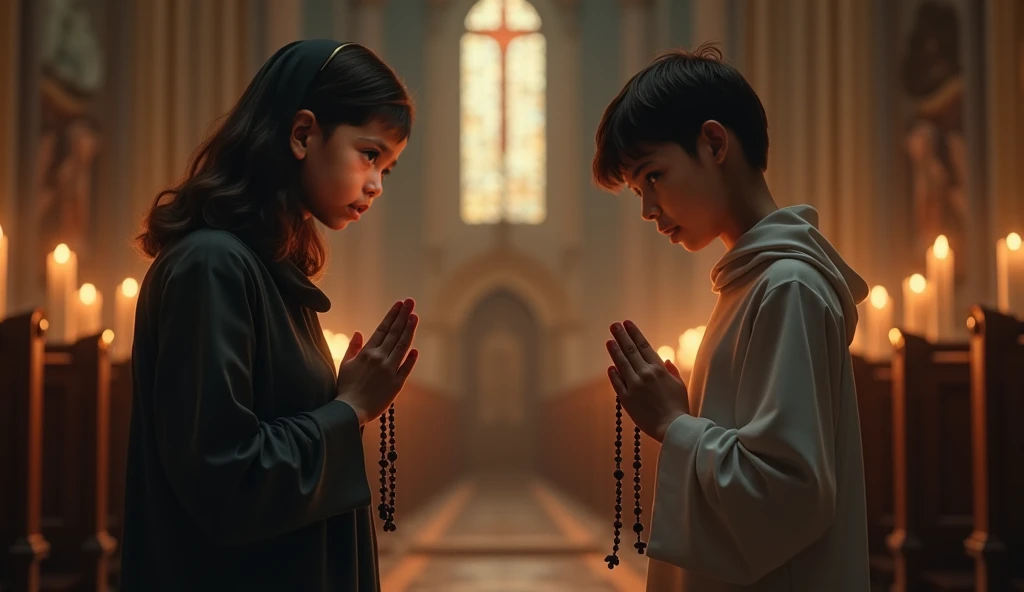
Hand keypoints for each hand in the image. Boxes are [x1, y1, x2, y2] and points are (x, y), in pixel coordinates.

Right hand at [335, 299, 418, 424]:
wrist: (350, 410)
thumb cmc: (345, 388)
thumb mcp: (345, 365)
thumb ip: (353, 348)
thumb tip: (358, 332)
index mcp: (367, 352)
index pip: (382, 329)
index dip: (392, 315)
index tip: (399, 304)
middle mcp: (380, 358)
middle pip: (395, 333)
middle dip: (403, 316)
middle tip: (410, 302)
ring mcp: (389, 370)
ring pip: (402, 346)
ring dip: (409, 330)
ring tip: (415, 316)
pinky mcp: (397, 384)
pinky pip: (406, 368)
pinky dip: (411, 358)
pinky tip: (415, 349)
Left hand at [606, 321, 689, 442]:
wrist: (673, 427)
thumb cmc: (679, 407)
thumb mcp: (680, 385)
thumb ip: (672, 372)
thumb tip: (666, 360)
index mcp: (659, 369)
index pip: (643, 346)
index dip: (634, 333)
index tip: (627, 323)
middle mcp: (645, 374)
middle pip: (630, 351)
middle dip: (622, 336)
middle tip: (614, 325)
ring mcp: (634, 386)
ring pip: (622, 364)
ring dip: (615, 350)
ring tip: (609, 340)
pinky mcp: (627, 399)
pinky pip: (618, 383)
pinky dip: (614, 374)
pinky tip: (610, 366)